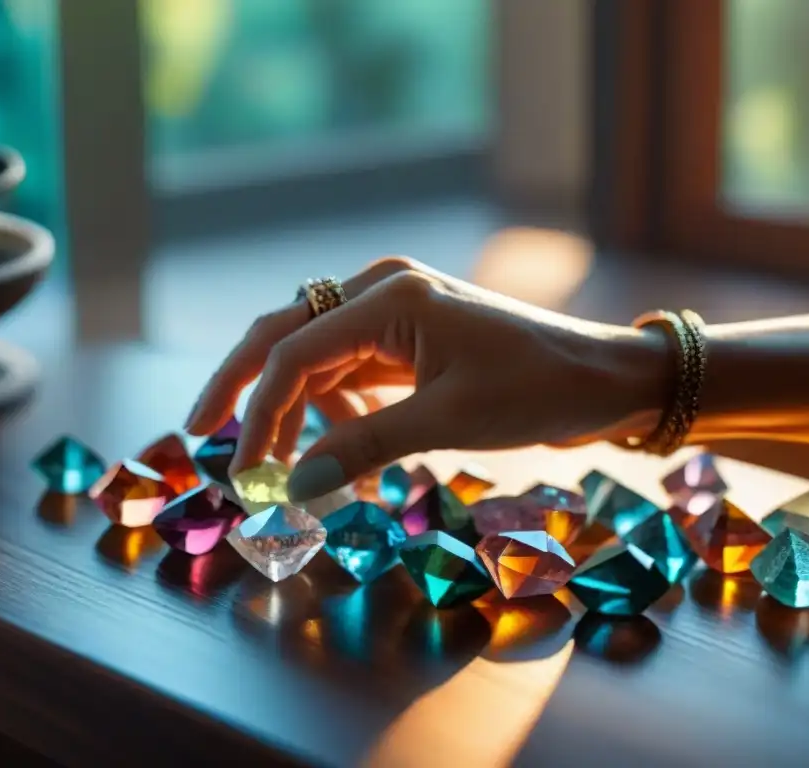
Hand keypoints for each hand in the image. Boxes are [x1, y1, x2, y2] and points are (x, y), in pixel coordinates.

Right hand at [185, 257, 667, 500]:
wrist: (603, 377)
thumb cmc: (537, 390)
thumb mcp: (447, 421)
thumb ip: (363, 446)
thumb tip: (291, 486)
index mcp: (390, 297)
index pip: (294, 352)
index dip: (258, 414)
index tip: (242, 472)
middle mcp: (383, 290)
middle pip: (287, 334)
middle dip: (245, 387)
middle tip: (204, 434)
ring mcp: (396, 308)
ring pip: (315, 351)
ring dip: (290, 400)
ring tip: (273, 457)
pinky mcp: (410, 333)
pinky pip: (350, 363)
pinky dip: (331, 400)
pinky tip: (331, 437)